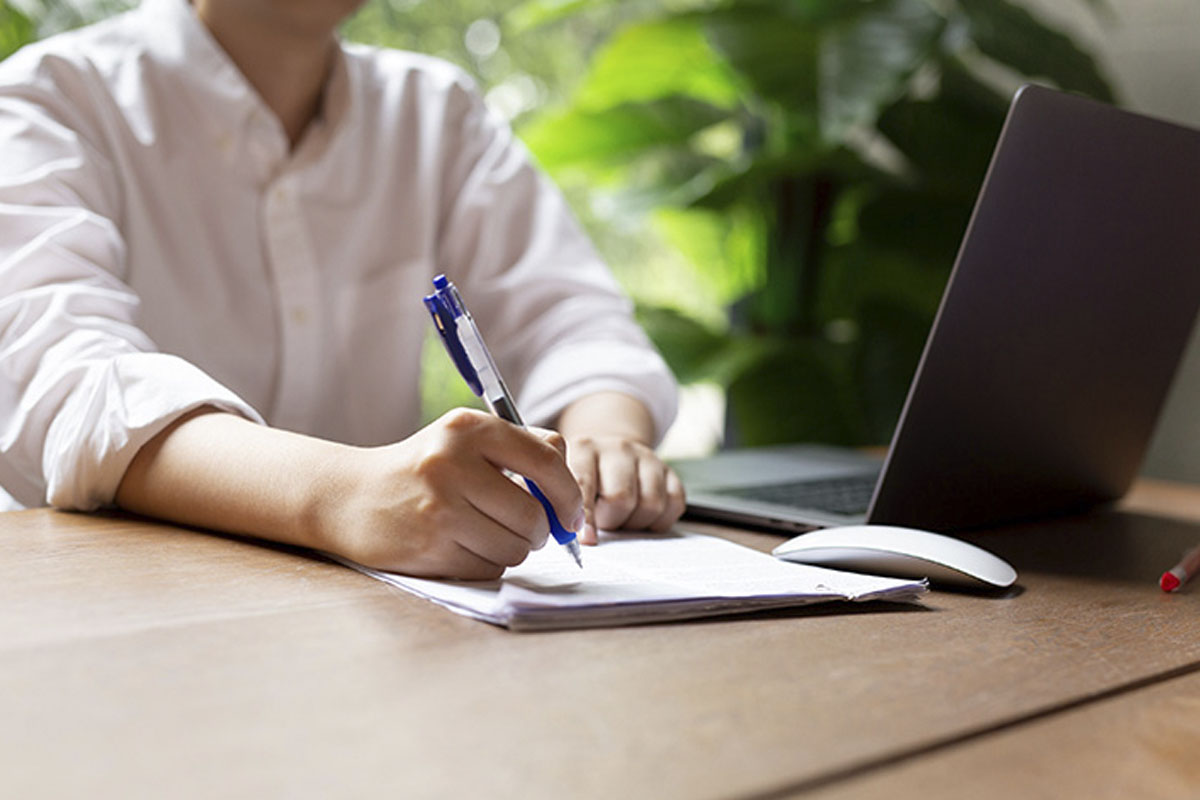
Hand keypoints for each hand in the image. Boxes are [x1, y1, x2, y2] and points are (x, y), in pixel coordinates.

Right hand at [321, 408, 583, 578]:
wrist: (349, 497)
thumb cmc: (423, 469)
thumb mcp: (464, 439)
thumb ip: (522, 448)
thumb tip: (571, 488)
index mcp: (468, 429)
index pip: (547, 461)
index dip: (569, 494)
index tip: (571, 513)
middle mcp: (452, 464)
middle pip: (534, 515)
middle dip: (540, 531)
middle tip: (528, 531)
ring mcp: (439, 509)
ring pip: (514, 548)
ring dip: (511, 549)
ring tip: (485, 533)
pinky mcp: (429, 548)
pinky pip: (488, 569)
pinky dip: (486, 564)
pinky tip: (461, 546)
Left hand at [565, 434, 685, 544]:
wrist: (609, 451)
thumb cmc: (582, 476)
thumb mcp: (562, 480)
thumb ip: (559, 502)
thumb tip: (564, 535)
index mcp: (584, 449)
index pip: (584, 485)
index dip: (586, 517)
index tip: (587, 540)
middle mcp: (617, 448)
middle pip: (620, 499)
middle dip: (610, 521)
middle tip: (603, 521)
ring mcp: (647, 457)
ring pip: (650, 505)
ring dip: (634, 523)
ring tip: (620, 517)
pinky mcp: (670, 470)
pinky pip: (674, 504)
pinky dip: (659, 521)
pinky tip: (641, 516)